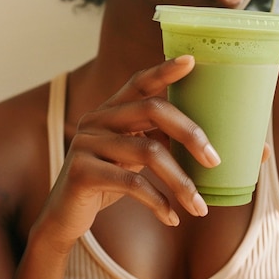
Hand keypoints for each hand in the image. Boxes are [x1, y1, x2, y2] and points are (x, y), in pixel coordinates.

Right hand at [34, 55, 221, 252]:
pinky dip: (158, 202)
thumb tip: (203, 143)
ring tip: (200, 206)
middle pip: (151, 109)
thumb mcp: (130, 155)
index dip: (165, 70)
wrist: (64, 217)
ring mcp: (87, 142)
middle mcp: (97, 118)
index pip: (140, 82)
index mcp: (111, 109)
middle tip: (214, 160)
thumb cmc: (107, 180)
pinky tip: (172, 217)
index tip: (191, 61)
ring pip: (147, 152)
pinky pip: (131, 183)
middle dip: (189, 133)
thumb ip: (154, 139)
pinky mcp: (82, 171)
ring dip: (180, 182)